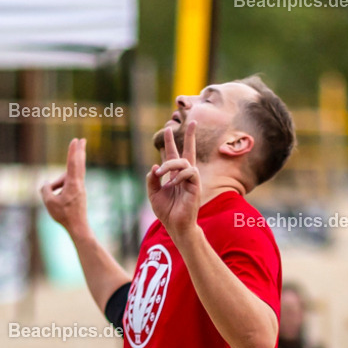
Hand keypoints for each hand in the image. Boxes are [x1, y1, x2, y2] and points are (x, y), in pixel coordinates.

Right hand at [40, 138, 89, 238]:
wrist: (78, 227)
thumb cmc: (64, 215)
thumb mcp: (49, 202)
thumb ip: (45, 190)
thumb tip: (46, 184)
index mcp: (73, 184)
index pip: (72, 163)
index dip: (73, 151)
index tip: (75, 140)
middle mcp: (78, 183)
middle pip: (78, 163)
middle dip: (79, 151)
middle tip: (82, 139)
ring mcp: (80, 188)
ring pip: (66, 179)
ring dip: (57, 183)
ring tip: (54, 199)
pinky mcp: (78, 193)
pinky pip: (67, 185)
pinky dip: (60, 187)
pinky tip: (57, 197)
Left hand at [147, 122, 201, 237]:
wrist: (175, 225)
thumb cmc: (166, 211)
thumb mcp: (153, 193)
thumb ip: (151, 180)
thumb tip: (154, 167)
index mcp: (174, 175)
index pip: (172, 155)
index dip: (170, 142)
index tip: (167, 127)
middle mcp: (184, 174)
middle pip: (189, 150)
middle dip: (190, 136)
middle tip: (193, 122)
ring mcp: (191, 179)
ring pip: (183, 161)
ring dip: (170, 165)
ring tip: (161, 174)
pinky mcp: (196, 185)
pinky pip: (189, 172)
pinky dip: (178, 176)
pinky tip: (171, 185)